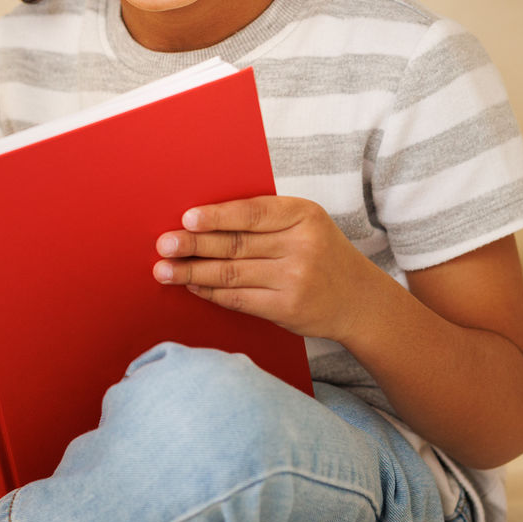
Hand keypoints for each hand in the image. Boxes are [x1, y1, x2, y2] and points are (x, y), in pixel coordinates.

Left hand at [154, 195, 392, 340]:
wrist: (359, 300)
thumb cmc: (321, 254)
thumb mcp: (306, 224)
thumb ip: (265, 220)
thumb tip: (202, 222)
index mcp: (304, 214)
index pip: (251, 214)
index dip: (216, 217)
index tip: (186, 219)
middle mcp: (302, 246)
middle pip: (236, 244)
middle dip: (193, 245)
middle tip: (163, 245)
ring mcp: (295, 279)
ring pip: (231, 273)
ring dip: (192, 271)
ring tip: (164, 270)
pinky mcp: (287, 308)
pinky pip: (238, 298)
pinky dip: (210, 292)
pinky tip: (193, 285)